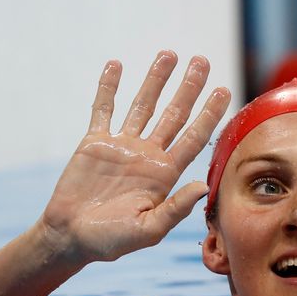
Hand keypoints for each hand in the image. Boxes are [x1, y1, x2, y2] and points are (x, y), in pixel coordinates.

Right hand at [41, 51, 230, 262]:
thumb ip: (176, 208)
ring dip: (155, 80)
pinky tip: (116, 65)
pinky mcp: (95, 142)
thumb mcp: (148, 230)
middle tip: (203, 61)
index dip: (209, 114)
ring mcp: (122, 146)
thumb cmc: (112, 241)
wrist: (71, 237)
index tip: (224, 90)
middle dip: (189, 88)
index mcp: (164, 174)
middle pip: (174, 114)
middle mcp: (147, 155)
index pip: (194, 137)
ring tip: (169, 54)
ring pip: (143, 105)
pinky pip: (103, 109)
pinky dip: (109, 87)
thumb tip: (203, 186)